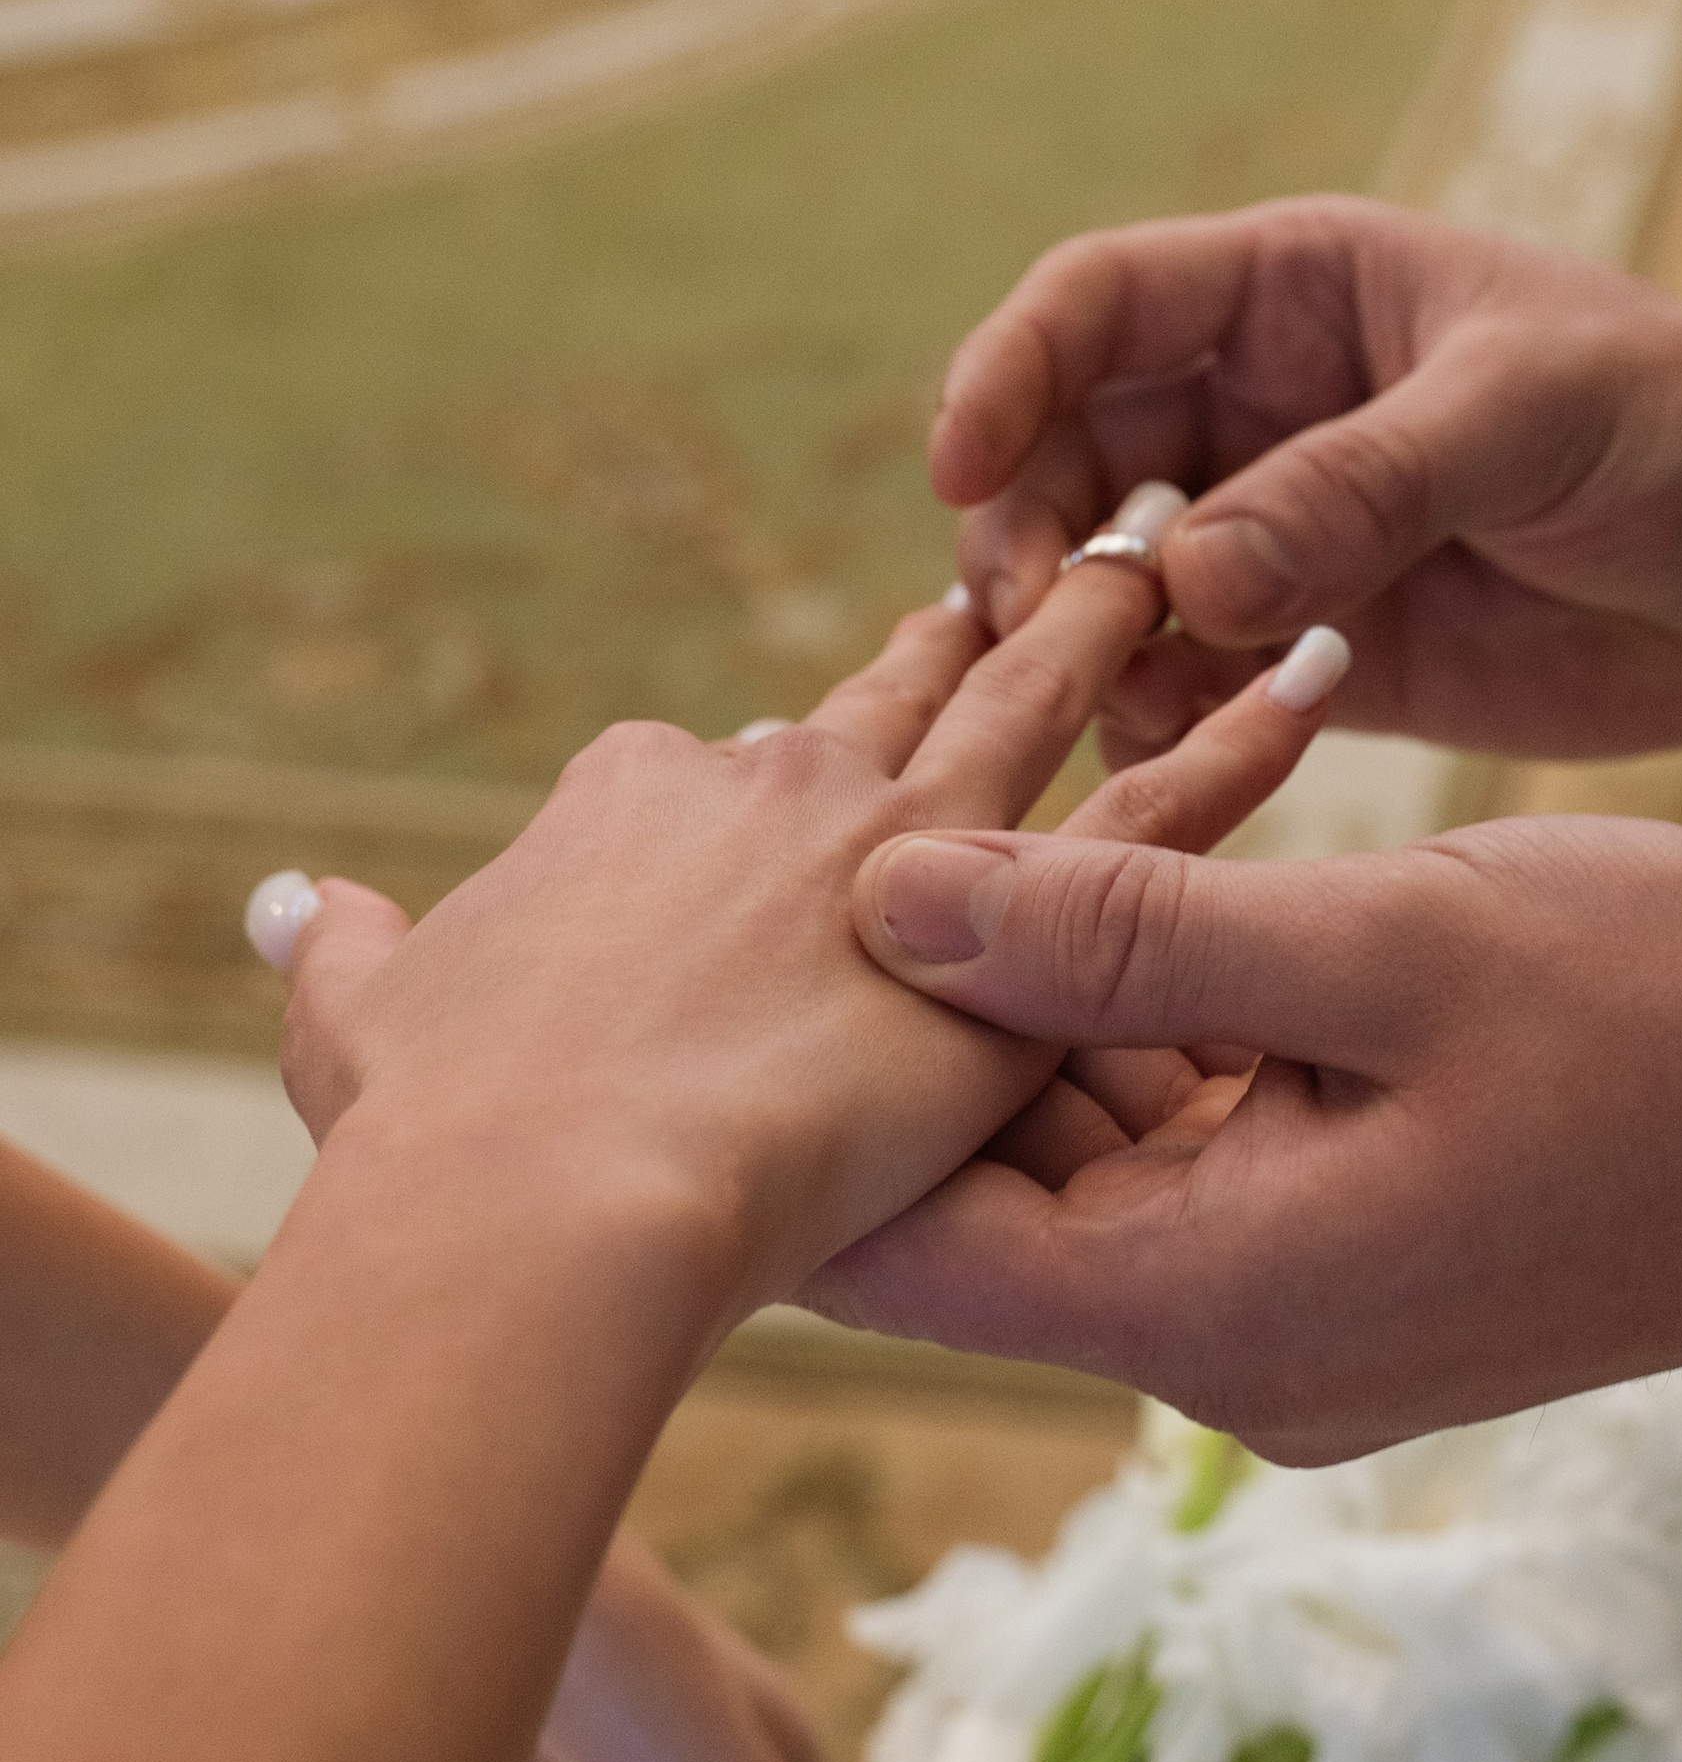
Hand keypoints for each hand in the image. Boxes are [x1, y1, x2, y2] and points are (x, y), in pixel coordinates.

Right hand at [265, 546, 1350, 1342]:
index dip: (773, 762)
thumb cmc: (438, 1144)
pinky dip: (1243, 740)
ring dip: (1121, 628)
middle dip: (977, 625)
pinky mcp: (1015, 923)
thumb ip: (343, 960)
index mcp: (631, 799)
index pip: (720, 764)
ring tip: (1203, 556)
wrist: (541, 1205)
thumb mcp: (362, 1030)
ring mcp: (901, 838)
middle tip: (1068, 558)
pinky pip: (1164, 809)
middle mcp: (775, 784)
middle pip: (895, 692)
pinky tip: (1316, 672)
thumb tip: (286, 907)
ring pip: (1040, 703)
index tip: (816, 748)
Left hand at [817, 817, 1681, 1461]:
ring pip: (1081, 1161)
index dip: (799, 1111)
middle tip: (843, 832)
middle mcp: (1231, 1349)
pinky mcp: (1348, 1258)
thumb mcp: (1387, 941)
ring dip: (1041, 1012)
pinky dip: (1150, 1029)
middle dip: (920, 1032)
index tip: (736, 953)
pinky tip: (1131, 879)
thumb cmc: (1671, 1016)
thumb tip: (886, 897)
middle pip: (983, 1206)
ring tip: (978, 821)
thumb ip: (1126, 928)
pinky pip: (1188, 1148)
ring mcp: (1295, 1314)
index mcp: (1217, 1307)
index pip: (901, 1263)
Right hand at [931, 200, 1681, 765]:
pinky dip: (1157, 730)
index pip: (1100, 304)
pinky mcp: (1315, 663)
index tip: (960, 463)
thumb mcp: (1536, 418)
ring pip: (1108, 588)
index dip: (1009, 372)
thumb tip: (1178, 573)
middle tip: (1039, 626)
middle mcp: (1260, 411)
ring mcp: (1280, 542)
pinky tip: (1185, 761)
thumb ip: (1362, 486)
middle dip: (1032, 534)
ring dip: (1082, 645)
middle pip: (1067, 456)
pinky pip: (1186, 694)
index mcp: (1298, 291)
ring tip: (1112, 704)